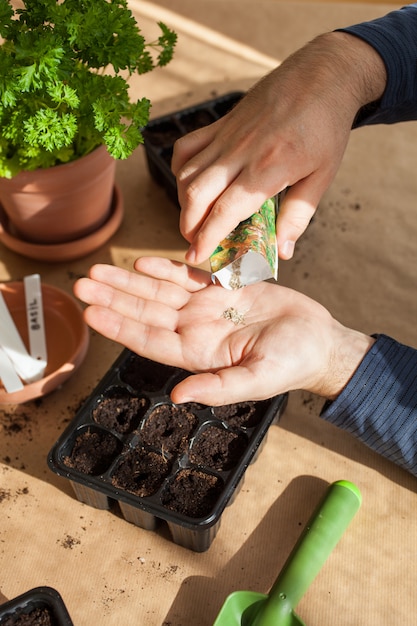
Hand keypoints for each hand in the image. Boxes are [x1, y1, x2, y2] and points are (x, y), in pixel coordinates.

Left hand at [74, 257, 373, 405]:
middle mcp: (196, 331)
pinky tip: (142, 263)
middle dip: (114, 297)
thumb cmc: (293, 363)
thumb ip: (219, 387)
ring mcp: (207, 309)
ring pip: (159, 292)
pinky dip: (165, 270)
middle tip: (82, 282)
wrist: (318, 341)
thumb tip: (179, 396)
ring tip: (99, 269)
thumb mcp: (260, 379)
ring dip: (129, 281)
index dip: (120, 326)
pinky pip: (187, 278)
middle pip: (146, 312)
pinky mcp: (223, 290)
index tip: (91, 313)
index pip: (150, 340)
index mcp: (199, 354)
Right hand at [172, 32, 385, 264]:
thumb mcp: (323, 176)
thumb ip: (298, 216)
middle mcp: (241, 151)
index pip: (226, 210)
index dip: (207, 236)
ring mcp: (227, 135)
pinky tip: (190, 184)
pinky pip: (187, 147)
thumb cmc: (326, 127)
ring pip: (187, 173)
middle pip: (197, 194)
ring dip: (184, 203)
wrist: (322, 76)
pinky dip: (180, 170)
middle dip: (189, 226)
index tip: (197, 255)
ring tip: (195, 220)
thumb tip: (283, 252)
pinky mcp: (221, 123)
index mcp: (269, 168)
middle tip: (195, 243)